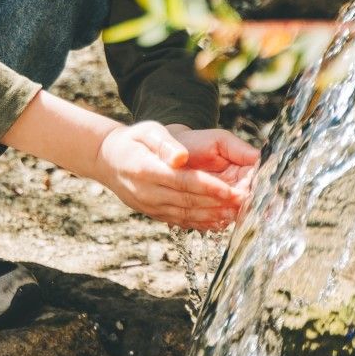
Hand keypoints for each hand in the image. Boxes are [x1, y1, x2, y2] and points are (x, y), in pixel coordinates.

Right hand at [92, 121, 249, 230]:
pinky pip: (181, 222)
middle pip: (189, 202)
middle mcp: (147, 192)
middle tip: (246, 203)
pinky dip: (202, 223)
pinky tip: (220, 221)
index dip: (210, 188)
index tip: (234, 191)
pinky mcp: (154, 214)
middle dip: (219, 204)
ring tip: (239, 214)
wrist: (108, 161)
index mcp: (146, 169)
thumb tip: (181, 157)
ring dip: (214, 216)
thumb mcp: (146, 131)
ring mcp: (150, 206)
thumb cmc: (134, 141)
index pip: (183, 181)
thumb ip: (165, 143)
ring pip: (187, 215)